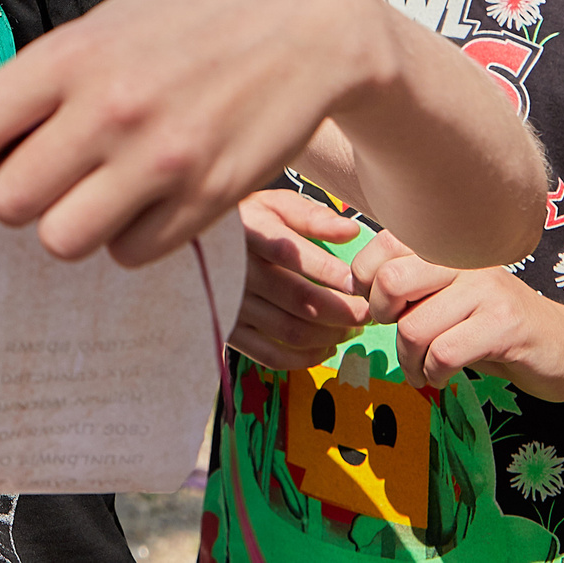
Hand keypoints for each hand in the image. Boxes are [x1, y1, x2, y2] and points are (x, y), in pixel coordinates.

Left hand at [0, 0, 396, 265]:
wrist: (305, 22)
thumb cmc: (189, 22)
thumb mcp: (106, 25)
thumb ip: (43, 82)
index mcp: (71, 56)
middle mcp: (109, 109)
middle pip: (8, 203)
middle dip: (18, 199)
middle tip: (47, 181)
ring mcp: (161, 159)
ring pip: (62, 241)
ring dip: (72, 225)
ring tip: (97, 193)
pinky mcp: (209, 199)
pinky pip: (131, 254)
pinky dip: (131, 236)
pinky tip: (150, 198)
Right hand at [232, 190, 370, 369]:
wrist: (194, 246)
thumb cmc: (245, 222)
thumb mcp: (272, 204)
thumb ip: (312, 217)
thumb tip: (352, 231)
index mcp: (250, 234)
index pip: (292, 254)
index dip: (330, 272)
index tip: (360, 282)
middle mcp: (238, 271)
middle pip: (300, 300)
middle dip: (344, 311)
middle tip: (369, 311)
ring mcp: (232, 305)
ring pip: (291, 331)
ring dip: (331, 335)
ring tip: (353, 328)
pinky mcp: (229, 331)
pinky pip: (271, 355)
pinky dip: (305, 358)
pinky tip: (326, 349)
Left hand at [356, 244, 563, 398]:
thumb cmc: (495, 324)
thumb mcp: (450, 296)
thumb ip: (412, 284)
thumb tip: (355, 286)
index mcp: (449, 246)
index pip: (384, 243)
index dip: (366, 280)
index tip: (383, 306)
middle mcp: (467, 259)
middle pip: (391, 281)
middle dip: (384, 318)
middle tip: (400, 334)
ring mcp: (488, 290)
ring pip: (414, 327)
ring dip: (409, 361)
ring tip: (421, 370)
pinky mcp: (506, 326)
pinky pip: (444, 353)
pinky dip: (432, 375)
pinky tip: (441, 377)